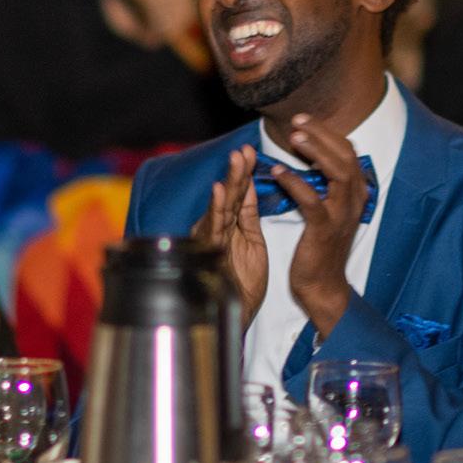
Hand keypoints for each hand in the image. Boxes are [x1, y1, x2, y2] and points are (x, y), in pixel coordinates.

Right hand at [191, 146, 267, 322]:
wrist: (239, 314)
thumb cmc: (244, 283)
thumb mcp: (252, 242)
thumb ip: (248, 215)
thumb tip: (250, 184)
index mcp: (232, 225)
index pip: (239, 193)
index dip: (245, 172)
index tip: (251, 151)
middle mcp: (219, 229)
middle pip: (230, 195)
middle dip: (237, 171)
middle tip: (244, 149)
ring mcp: (213, 240)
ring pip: (222, 206)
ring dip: (229, 181)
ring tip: (236, 160)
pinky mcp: (210, 253)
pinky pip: (214, 228)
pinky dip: (216, 208)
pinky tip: (220, 190)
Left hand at [267, 115, 368, 336]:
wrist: (323, 285)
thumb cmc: (321, 246)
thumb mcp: (330, 210)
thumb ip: (326, 184)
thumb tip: (311, 155)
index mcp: (356, 193)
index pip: (348, 151)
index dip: (328, 133)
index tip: (305, 120)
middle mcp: (355, 199)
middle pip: (345, 155)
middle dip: (322, 133)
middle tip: (298, 120)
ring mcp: (342, 214)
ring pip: (336, 171)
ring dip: (315, 151)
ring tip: (294, 138)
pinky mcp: (325, 228)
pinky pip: (312, 199)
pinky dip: (295, 182)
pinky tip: (278, 172)